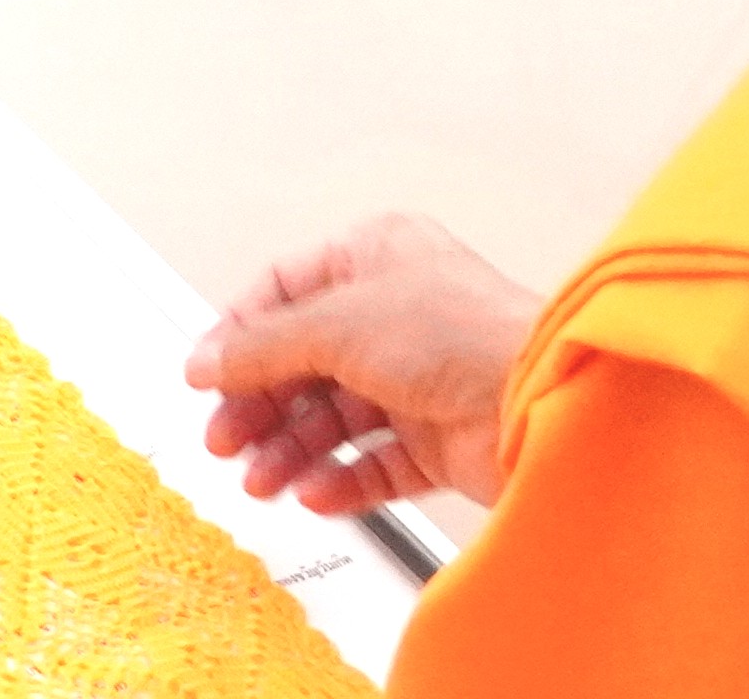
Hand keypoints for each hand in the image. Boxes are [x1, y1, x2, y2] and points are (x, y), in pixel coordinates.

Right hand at [185, 214, 539, 515]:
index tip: (207, 377)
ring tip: (263, 479)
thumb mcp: (336, 325)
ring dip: (292, 450)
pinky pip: (374, 463)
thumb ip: (260, 347)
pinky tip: (315, 491)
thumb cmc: (467, 335)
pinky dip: (341, 479)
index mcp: (375, 257)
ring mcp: (419, 378)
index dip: (239, 336)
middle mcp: (396, 314)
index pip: (283, 293)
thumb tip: (206, 361)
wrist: (542, 401)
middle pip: (303, 362)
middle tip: (226, 439)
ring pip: (335, 418)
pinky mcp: (440, 438)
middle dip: (260, 405)